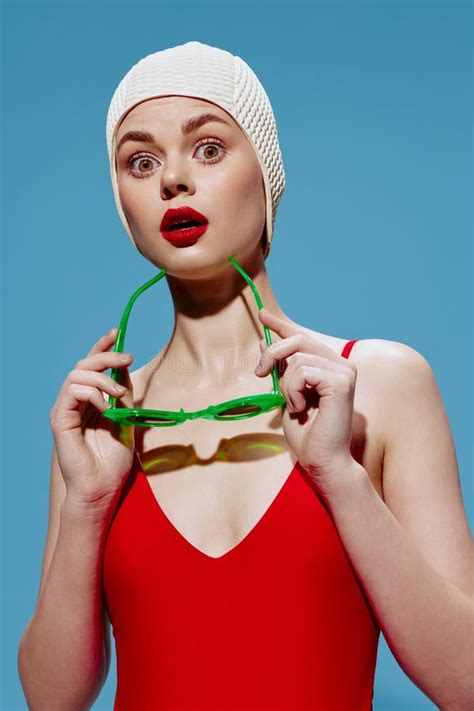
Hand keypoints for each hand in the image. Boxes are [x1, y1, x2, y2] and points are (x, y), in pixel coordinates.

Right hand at [49, 328, 134, 506]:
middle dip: (106, 356)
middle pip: (83, 364)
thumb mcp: (126, 418)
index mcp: (91, 399)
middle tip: (127, 357)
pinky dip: (92, 393)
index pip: (92, 366)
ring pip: (77, 374)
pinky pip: (72, 392)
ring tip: (119, 394)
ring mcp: (66, 410)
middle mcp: (75, 401)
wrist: (103, 487)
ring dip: (103, 378)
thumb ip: (123, 394)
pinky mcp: (60, 420)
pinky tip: (106, 405)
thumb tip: (124, 366)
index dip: (102, 347)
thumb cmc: (113, 459)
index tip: (116, 333)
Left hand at [255, 309, 358, 492]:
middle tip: (260, 374)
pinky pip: (302, 372)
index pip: (302, 337)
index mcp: (331, 366)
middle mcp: (342, 364)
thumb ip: (280, 369)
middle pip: (298, 340)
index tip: (262, 314)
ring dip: (285, 385)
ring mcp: (345, 371)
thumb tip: (265, 342)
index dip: (280, 325)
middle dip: (273, 354)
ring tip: (295, 405)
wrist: (321, 460)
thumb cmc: (307, 433)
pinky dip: (292, 391)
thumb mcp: (286, 394)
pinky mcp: (342, 382)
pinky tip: (301, 408)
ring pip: (296, 359)